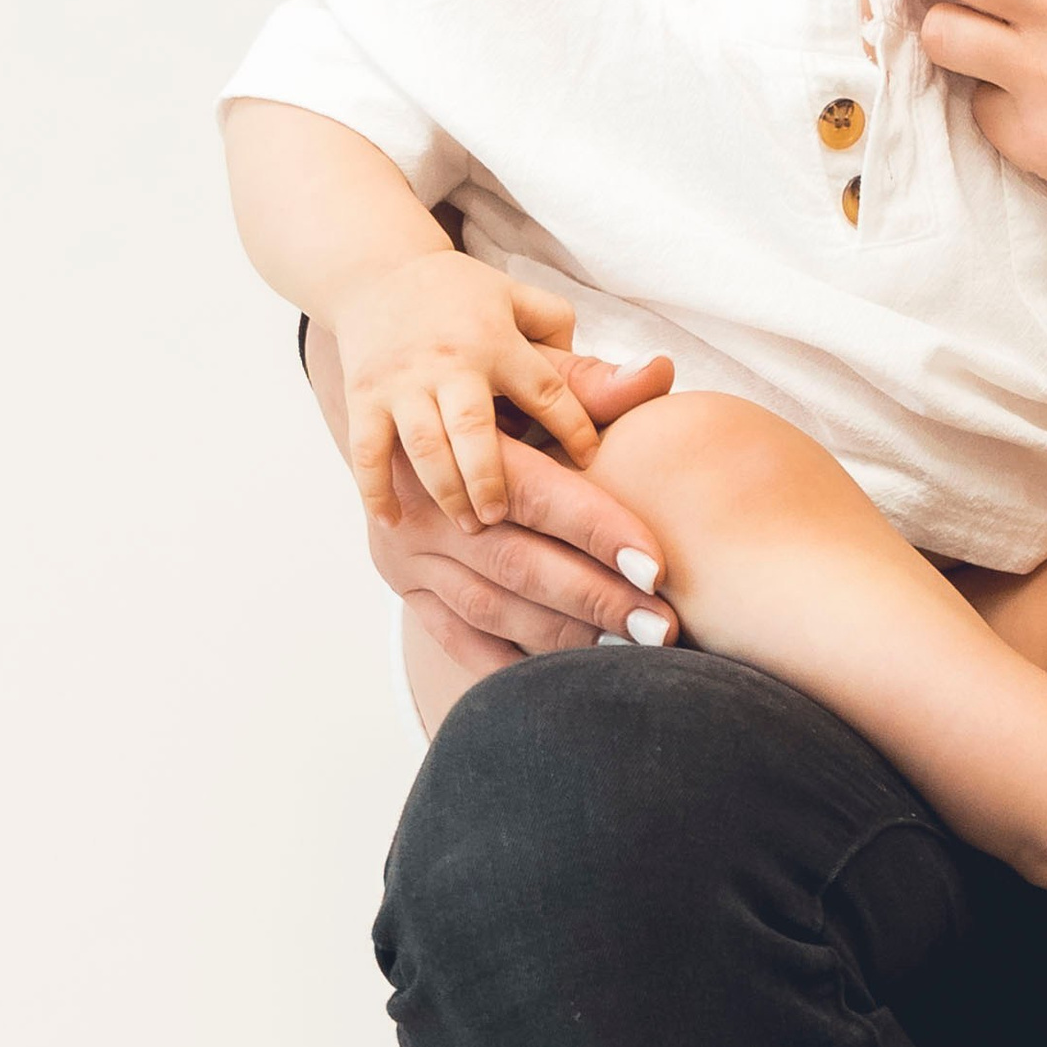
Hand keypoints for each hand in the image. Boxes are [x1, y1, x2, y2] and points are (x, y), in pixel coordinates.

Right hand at [306, 325, 682, 657]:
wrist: (385, 380)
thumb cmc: (484, 381)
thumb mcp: (529, 367)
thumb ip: (594, 383)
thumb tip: (661, 372)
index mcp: (460, 441)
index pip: (537, 493)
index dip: (599, 529)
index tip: (657, 566)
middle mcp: (425, 497)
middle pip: (516, 558)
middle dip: (594, 598)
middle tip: (661, 627)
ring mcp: (404, 546)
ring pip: (486, 603)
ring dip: (560, 634)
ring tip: (628, 653)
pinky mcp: (398, 580)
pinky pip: (451, 635)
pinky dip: (506, 662)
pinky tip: (564, 679)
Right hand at [331, 251, 609, 530]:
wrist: (381, 274)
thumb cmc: (469, 303)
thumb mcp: (526, 310)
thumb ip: (577, 350)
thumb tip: (653, 374)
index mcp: (498, 340)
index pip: (545, 387)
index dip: (573, 425)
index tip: (594, 464)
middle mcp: (451, 362)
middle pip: (474, 425)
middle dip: (491, 476)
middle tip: (508, 519)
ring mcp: (403, 382)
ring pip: (423, 443)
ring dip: (445, 489)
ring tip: (472, 527)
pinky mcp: (364, 397)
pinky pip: (367, 450)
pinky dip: (378, 489)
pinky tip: (396, 522)